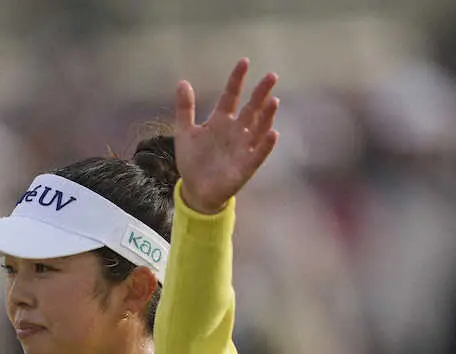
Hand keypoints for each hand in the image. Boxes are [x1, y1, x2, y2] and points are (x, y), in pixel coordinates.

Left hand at [174, 59, 279, 214]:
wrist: (195, 190)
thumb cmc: (193, 160)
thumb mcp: (185, 133)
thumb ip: (185, 109)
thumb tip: (182, 82)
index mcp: (220, 121)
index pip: (230, 96)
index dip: (236, 80)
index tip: (244, 62)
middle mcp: (235, 131)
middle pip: (250, 108)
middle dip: (260, 93)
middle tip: (272, 75)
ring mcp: (243, 147)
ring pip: (258, 128)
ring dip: (266, 115)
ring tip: (273, 100)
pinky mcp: (246, 165)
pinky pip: (258, 153)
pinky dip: (265, 144)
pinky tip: (272, 133)